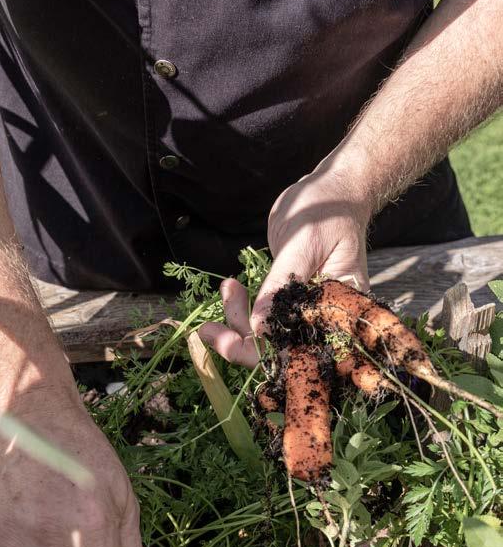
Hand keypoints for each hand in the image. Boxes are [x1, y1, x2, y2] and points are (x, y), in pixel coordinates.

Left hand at [200, 165, 371, 366]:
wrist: (334, 192)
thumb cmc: (329, 211)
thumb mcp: (304, 244)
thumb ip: (281, 284)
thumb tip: (259, 326)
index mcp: (339, 311)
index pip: (301, 350)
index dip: (262, 353)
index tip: (228, 341)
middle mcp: (323, 319)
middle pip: (278, 350)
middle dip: (239, 343)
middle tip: (208, 330)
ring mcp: (305, 311)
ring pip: (265, 334)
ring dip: (236, 319)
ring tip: (227, 287)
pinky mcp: (289, 301)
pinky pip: (262, 315)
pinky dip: (242, 307)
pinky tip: (231, 288)